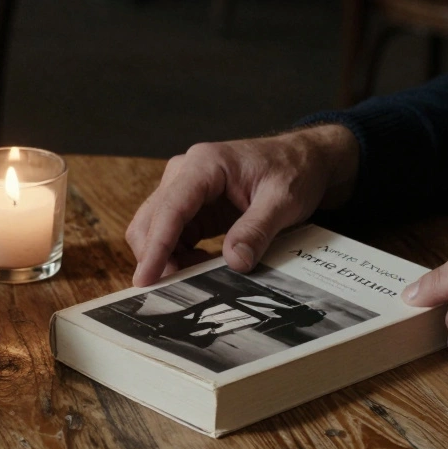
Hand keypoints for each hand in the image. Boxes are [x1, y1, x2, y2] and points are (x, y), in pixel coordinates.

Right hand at [125, 125, 360, 286]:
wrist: (302, 159)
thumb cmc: (292, 170)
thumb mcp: (282, 200)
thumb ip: (256, 230)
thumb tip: (235, 262)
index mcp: (205, 164)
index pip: (170, 209)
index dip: (155, 246)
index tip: (145, 278)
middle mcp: (185, 173)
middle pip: (150, 220)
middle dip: (155, 256)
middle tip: (173, 289)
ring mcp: (185, 189)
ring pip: (156, 229)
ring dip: (167, 258)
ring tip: (196, 276)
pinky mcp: (192, 205)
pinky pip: (173, 235)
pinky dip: (179, 255)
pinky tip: (203, 265)